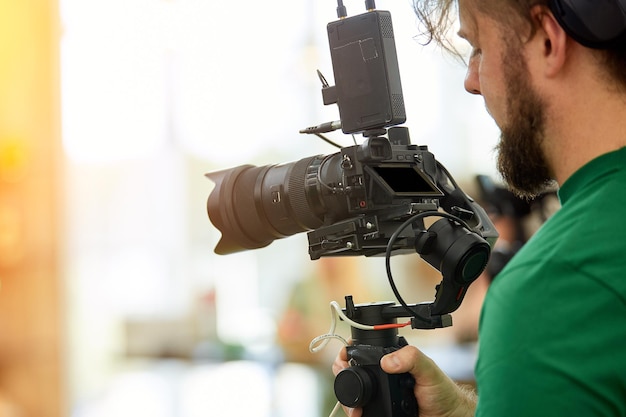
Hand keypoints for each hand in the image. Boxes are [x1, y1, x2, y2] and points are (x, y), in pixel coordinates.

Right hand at [332, 345, 475, 416]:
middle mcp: (381, 376)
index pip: (362, 351)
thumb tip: (387, 361)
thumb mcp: (428, 369)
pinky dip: (355, 413)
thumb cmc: (442, 392)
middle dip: (342, 377)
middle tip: (345, 382)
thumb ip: (412, 358)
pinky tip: (358, 414)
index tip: (344, 360)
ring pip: (352, 394)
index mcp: (390, 360)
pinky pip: (362, 411)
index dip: (348, 353)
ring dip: (347, 400)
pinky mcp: (379, 411)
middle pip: (351, 373)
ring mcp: (379, 395)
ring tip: (355, 408)